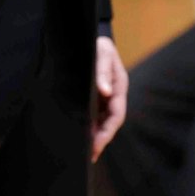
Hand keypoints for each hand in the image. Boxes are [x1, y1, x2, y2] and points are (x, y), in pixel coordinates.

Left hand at [92, 36, 128, 160]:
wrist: (89, 39)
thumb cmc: (99, 45)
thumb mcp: (102, 53)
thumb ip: (103, 70)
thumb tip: (104, 91)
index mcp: (118, 88)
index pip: (116, 116)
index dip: (107, 132)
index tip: (97, 144)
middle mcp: (111, 96)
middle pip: (108, 123)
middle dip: (100, 140)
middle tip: (88, 156)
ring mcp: (102, 98)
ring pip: (99, 122)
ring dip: (93, 136)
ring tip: (81, 152)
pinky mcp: (92, 98)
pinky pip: (90, 115)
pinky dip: (86, 126)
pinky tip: (76, 134)